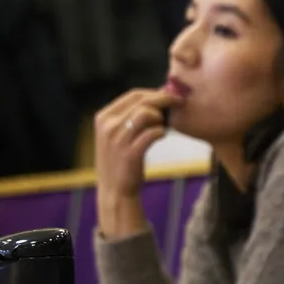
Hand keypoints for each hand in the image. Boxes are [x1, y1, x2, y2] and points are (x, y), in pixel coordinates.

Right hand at [94, 88, 175, 235]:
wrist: (115, 190)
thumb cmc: (122, 160)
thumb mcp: (117, 135)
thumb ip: (130, 117)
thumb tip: (158, 99)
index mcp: (103, 117)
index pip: (133, 94)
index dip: (155, 93)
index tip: (171, 96)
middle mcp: (108, 126)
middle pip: (142, 101)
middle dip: (165, 100)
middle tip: (180, 103)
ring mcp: (117, 139)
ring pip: (147, 113)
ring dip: (161, 117)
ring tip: (164, 126)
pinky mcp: (129, 153)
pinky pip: (153, 133)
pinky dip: (162, 132)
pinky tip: (162, 136)